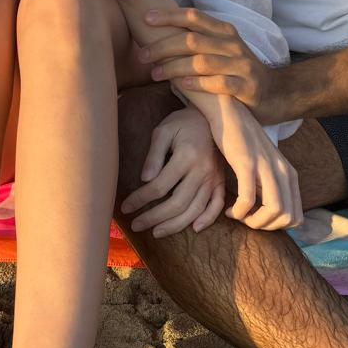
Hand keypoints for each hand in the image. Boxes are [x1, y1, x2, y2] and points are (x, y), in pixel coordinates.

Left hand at [119, 109, 225, 237]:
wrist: (210, 116)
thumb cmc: (182, 123)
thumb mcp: (163, 131)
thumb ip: (154, 155)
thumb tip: (145, 180)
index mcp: (187, 157)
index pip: (159, 186)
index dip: (140, 199)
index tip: (126, 207)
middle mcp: (203, 171)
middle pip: (177, 203)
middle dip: (154, 217)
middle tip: (136, 224)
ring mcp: (214, 178)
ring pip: (195, 210)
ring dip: (175, 225)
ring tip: (156, 232)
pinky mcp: (221, 181)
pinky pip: (217, 205)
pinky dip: (207, 219)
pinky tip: (194, 228)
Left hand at [141, 7, 276, 120]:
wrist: (276, 93)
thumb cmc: (238, 70)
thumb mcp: (221, 50)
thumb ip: (198, 42)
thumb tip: (160, 37)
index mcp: (224, 32)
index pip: (194, 17)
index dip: (169, 16)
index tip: (146, 18)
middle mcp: (233, 44)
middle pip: (192, 40)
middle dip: (163, 46)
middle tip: (142, 55)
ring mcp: (241, 65)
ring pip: (202, 62)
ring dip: (174, 67)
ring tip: (155, 74)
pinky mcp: (246, 87)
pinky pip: (219, 83)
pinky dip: (198, 84)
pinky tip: (182, 86)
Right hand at [211, 100, 302, 231]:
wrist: (229, 114)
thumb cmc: (243, 143)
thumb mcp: (265, 167)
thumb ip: (271, 187)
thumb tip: (272, 215)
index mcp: (289, 174)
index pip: (297, 217)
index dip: (277, 227)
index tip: (258, 220)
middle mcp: (283, 171)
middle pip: (288, 218)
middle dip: (266, 227)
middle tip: (247, 220)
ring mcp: (266, 167)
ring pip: (274, 211)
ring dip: (253, 222)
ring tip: (238, 215)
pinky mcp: (247, 163)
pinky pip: (248, 200)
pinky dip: (239, 212)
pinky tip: (229, 210)